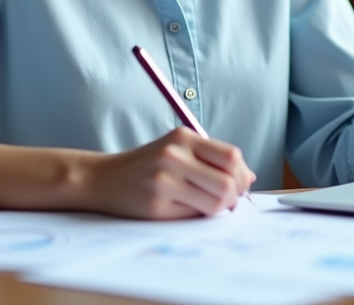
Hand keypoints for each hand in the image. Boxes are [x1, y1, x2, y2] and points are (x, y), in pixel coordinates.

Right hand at [84, 127, 255, 218]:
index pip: (231, 156)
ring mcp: (164, 180)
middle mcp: (174, 155)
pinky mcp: (156, 204)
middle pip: (228, 181)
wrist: (104, 178)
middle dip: (235, 196)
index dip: (242, 174)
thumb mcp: (177, 151)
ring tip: (207, 205)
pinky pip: (194, 214)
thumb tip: (249, 178)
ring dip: (218, 208)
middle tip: (228, 202)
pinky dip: (198, 215)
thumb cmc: (147, 167)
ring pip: (215, 202)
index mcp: (183, 137)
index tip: (239, 185)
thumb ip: (211, 160)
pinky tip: (186, 208)